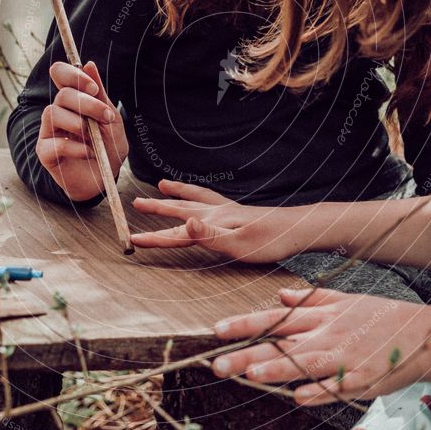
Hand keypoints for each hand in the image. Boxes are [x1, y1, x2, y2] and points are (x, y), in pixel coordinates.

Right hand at [36, 61, 128, 201]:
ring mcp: (48, 131)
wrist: (105, 177)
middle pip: (61, 95)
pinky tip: (89, 152)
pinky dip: (75, 147)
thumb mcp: (110, 119)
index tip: (93, 88)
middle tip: (105, 118)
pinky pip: (53, 143)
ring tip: (93, 137)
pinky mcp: (45, 152)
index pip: (59, 73)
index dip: (72, 75)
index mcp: (72, 99)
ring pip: (52, 113)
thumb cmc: (108, 146)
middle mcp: (57, 111)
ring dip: (78, 123)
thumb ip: (100, 94)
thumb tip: (89, 64)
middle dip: (88, 104)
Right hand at [131, 181, 298, 261]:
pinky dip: (198, 194)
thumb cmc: (271, 241)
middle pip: (181, 208)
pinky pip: (210, 198)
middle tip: (136, 202)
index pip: (177, 233)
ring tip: (163, 185)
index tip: (131, 238)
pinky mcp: (240, 212)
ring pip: (195, 198)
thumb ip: (209, 235)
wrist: (300, 229)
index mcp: (213, 221)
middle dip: (158, 206)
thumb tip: (185, 223)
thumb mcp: (239, 244)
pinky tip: (201, 198)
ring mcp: (229, 210)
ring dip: (177, 193)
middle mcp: (218, 212)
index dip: (154, 237)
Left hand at [212, 287, 430, 404]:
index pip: (275, 319)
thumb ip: (310, 299)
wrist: (423, 333)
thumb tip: (280, 294)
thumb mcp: (344, 299)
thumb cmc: (381, 316)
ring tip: (250, 375)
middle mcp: (327, 335)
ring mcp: (344, 358)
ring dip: (278, 370)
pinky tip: (300, 398)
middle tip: (217, 364)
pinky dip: (320, 392)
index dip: (245, 324)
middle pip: (281, 346)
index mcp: (320, 316)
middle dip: (248, 354)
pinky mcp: (362, 379)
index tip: (217, 330)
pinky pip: (337, 387)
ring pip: (305, 364)